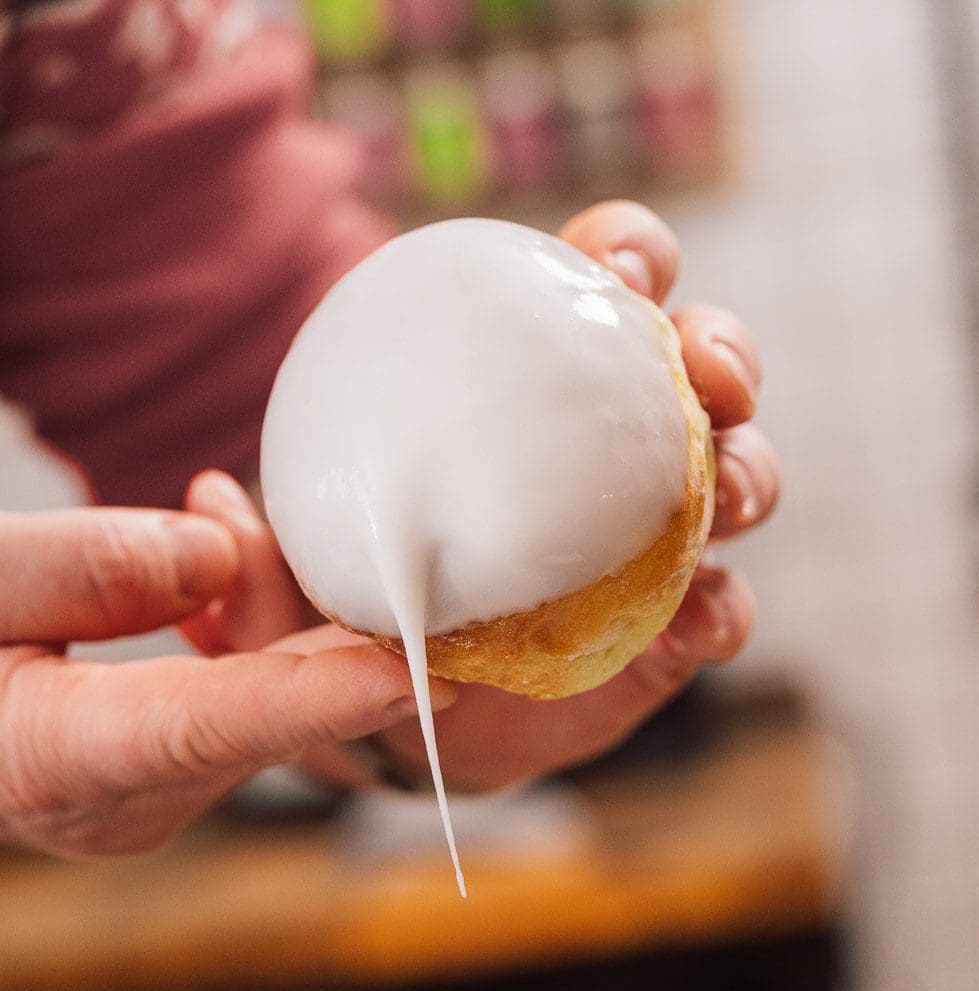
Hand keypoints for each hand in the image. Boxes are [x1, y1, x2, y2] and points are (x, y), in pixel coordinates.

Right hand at [0, 508, 450, 856]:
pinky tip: (261, 575)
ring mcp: (151, 800)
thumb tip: (211, 559)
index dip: (312, 697)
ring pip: (264, 710)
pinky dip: (268, 644)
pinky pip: (247, 706)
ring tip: (278, 529)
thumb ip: (69, 570)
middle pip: (257, 713)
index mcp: (54, 762)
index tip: (409, 673)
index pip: (206, 723)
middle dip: (330, 635)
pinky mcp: (168, 776)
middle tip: (403, 559)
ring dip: (296, 628)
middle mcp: (120, 805)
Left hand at [184, 201, 779, 792]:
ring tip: (723, 504)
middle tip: (709, 374)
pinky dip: (722, 610)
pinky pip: (726, 609)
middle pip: (701, 365)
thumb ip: (259, 561)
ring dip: (750, 474)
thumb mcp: (298, 587)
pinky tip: (695, 621)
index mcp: (534, 391)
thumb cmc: (361, 614)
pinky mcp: (677, 632)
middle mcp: (616, 451)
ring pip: (741, 476)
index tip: (613, 272)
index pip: (597, 286)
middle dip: (724, 348)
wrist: (408, 725)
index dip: (625, 256)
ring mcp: (659, 541)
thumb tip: (208, 494)